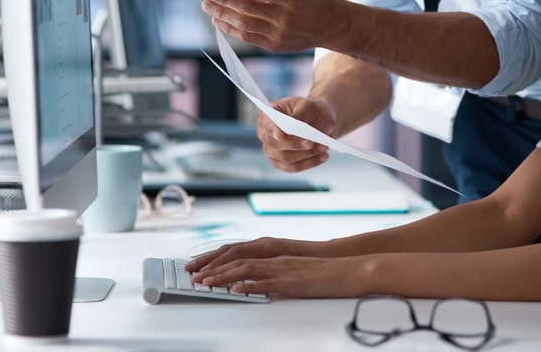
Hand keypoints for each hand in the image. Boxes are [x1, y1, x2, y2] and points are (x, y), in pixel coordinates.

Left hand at [185, 238, 365, 298]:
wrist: (350, 268)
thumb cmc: (324, 270)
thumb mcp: (294, 267)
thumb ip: (274, 270)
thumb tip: (253, 279)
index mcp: (274, 251)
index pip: (238, 250)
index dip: (215, 257)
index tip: (197, 264)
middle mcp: (275, 255)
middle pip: (236, 256)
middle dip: (211, 264)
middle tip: (190, 273)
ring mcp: (283, 267)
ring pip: (245, 268)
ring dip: (222, 275)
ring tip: (204, 283)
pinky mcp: (292, 281)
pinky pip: (266, 282)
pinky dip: (248, 285)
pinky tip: (235, 290)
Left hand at [201, 0, 345, 51]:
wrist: (334, 25)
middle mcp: (284, 17)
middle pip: (248, 9)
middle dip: (224, 0)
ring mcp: (278, 33)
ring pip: (245, 24)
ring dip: (223, 15)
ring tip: (206, 5)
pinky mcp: (274, 44)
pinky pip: (248, 37)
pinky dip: (231, 29)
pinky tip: (218, 19)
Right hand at [256, 96, 335, 171]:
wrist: (322, 119)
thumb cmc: (312, 109)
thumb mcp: (308, 105)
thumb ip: (299, 114)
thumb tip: (294, 125)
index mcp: (268, 115)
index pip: (265, 124)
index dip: (272, 130)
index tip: (281, 135)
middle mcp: (266, 134)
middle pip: (274, 145)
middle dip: (294, 145)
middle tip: (311, 143)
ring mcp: (273, 150)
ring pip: (286, 158)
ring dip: (306, 155)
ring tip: (324, 148)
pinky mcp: (283, 162)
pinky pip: (294, 167)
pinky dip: (310, 163)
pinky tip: (323, 157)